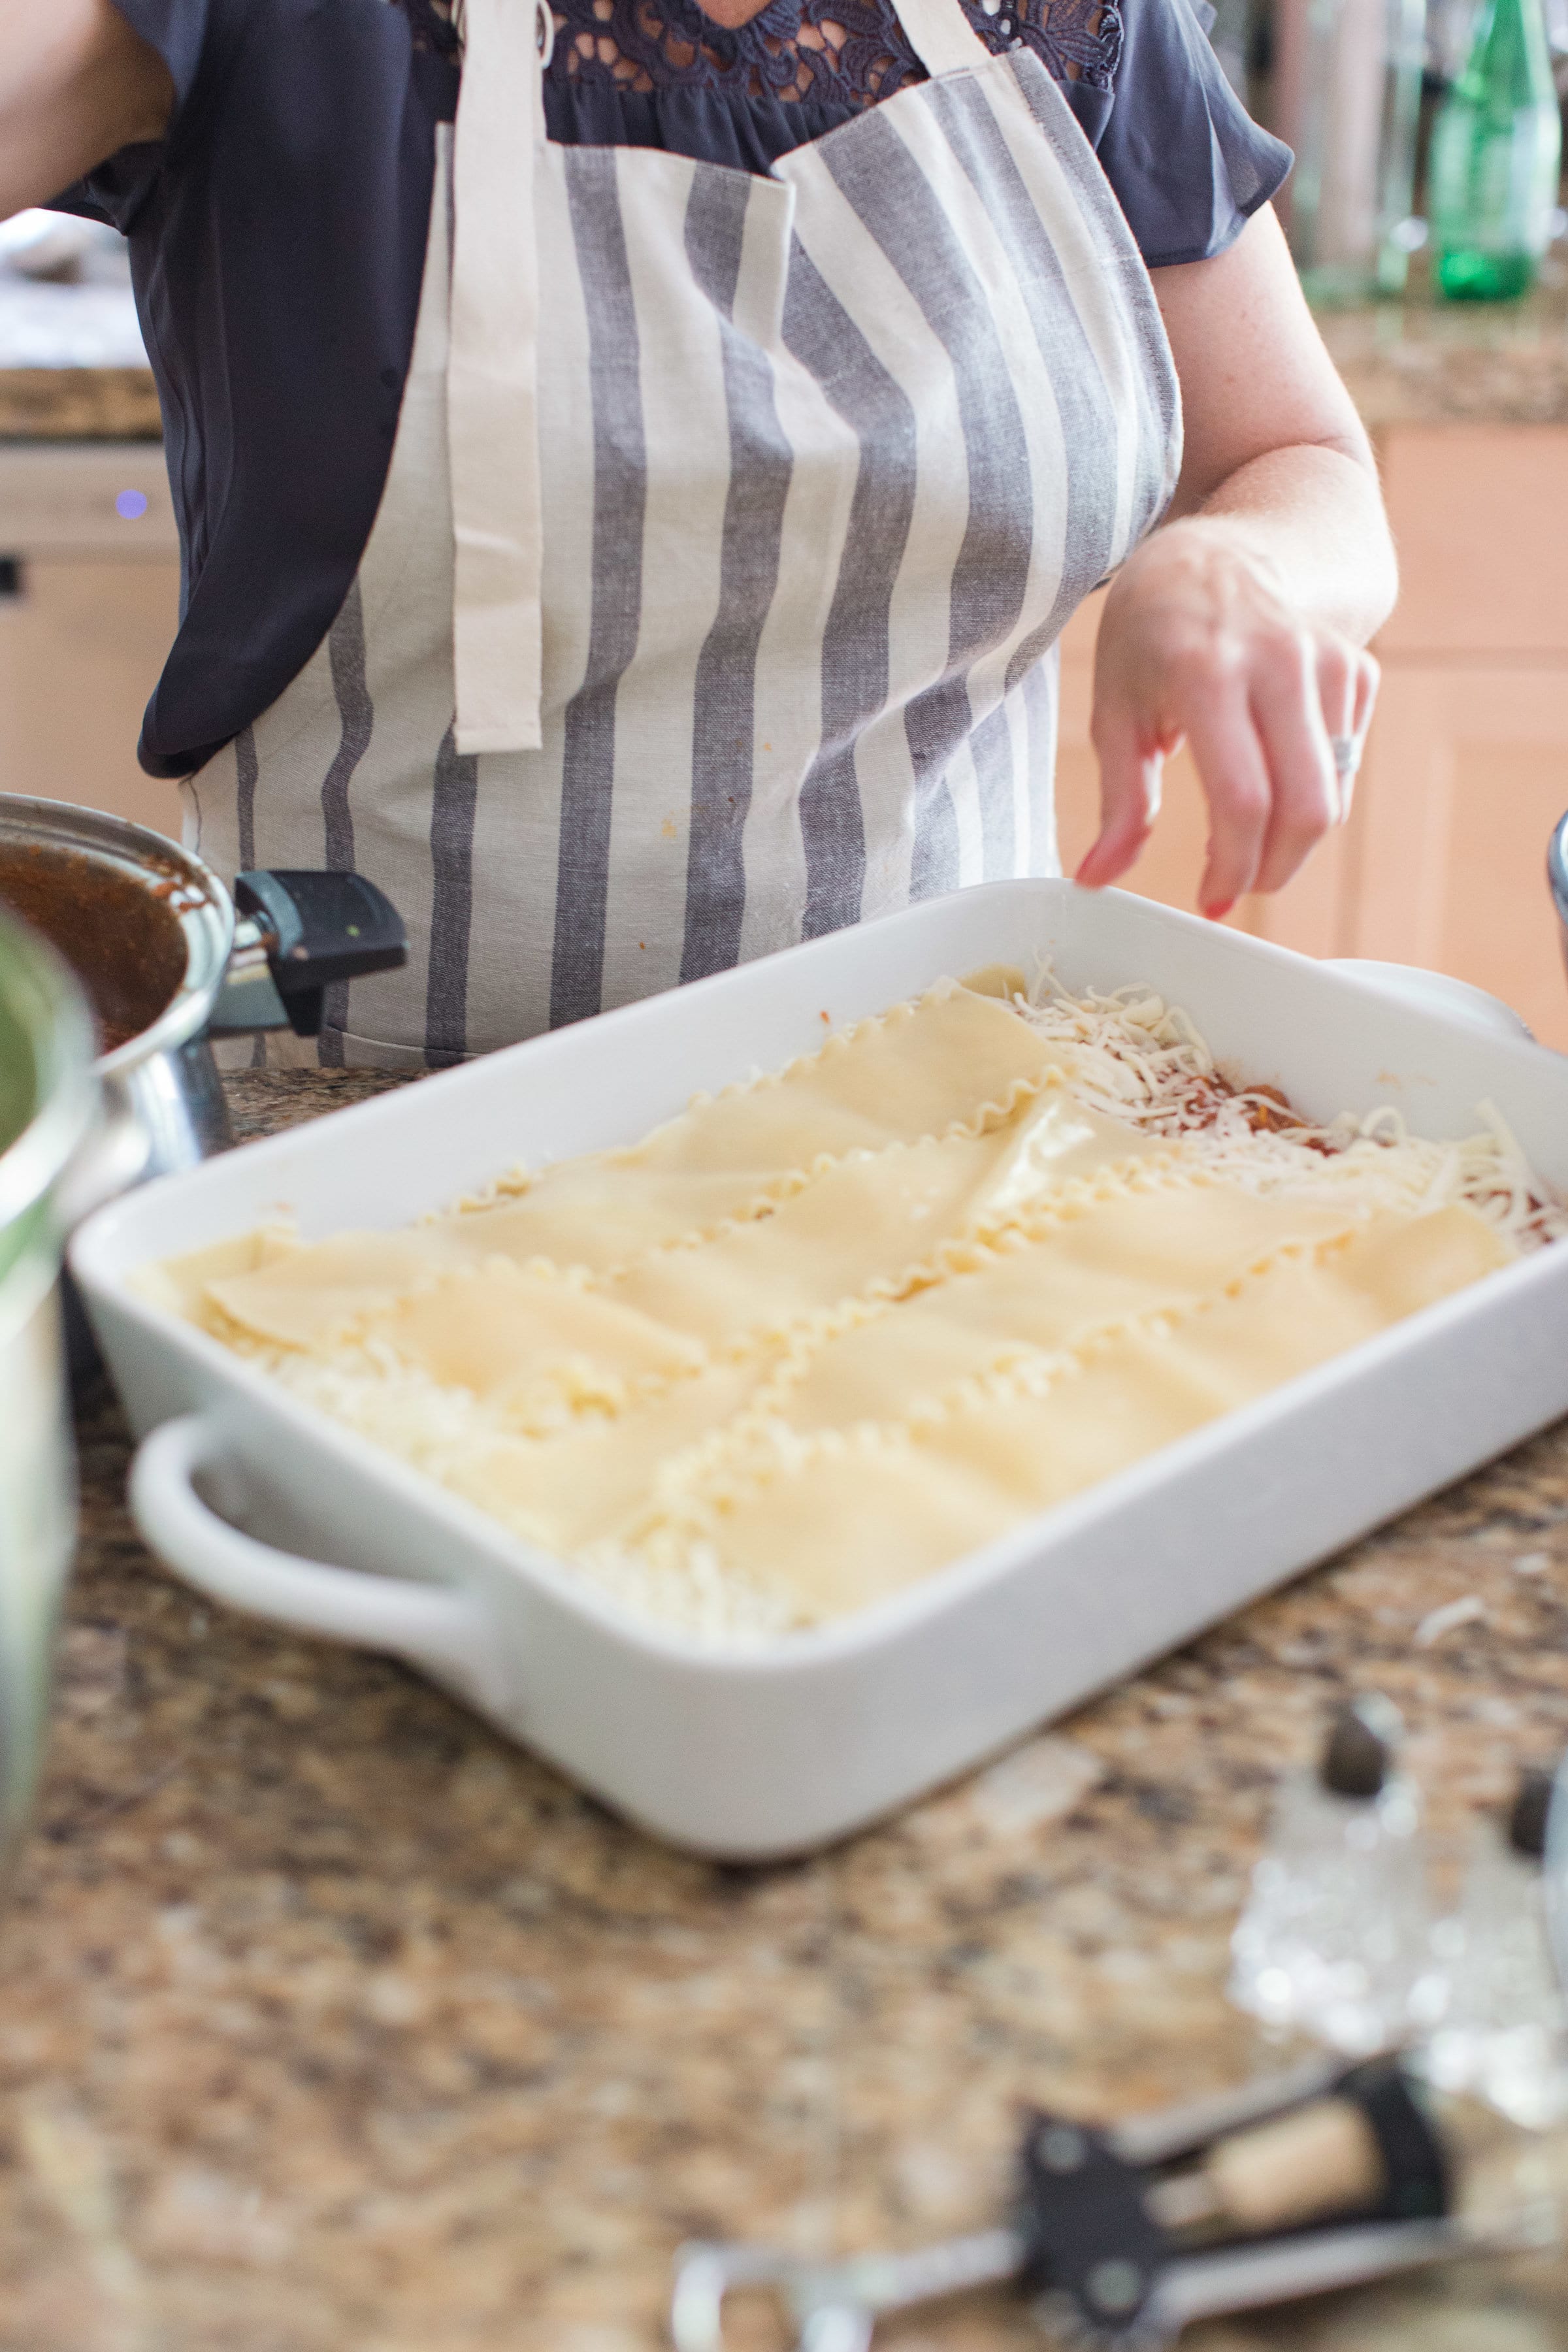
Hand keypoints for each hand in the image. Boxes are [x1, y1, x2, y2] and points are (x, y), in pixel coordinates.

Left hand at [1077, 518, 1379, 919]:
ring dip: (1292, 838)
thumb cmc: (1153, 633)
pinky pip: (1345, 763)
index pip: (1243, 798)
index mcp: (1207, 671)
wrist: (1221, 550)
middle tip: (1237, 888)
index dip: (1232, 867)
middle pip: (1307, 806)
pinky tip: (1272, 778)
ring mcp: (1329, 660)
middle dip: (1275, 869)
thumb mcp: (1117, 710)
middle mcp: (1280, 661)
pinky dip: (1312, 792)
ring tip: (1245, 840)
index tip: (1211, 900)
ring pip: (1333, 792)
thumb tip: (1094, 879)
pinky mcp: (1358, 667)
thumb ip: (1118, 801)